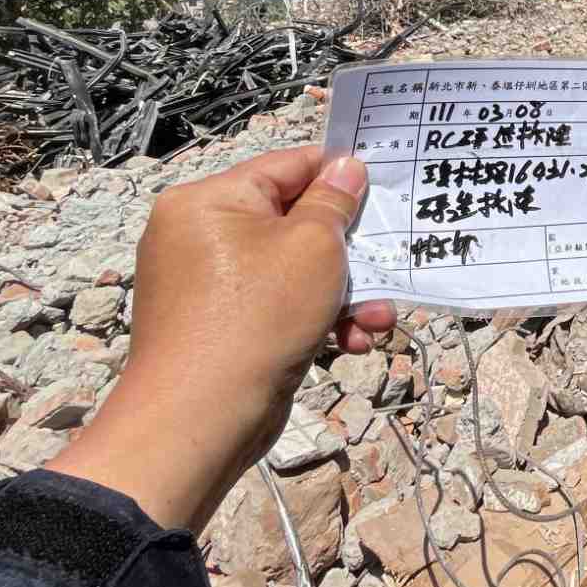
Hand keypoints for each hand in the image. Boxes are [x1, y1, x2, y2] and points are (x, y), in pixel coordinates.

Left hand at [48, 146, 396, 531]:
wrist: (199, 419)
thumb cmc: (255, 318)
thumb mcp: (313, 248)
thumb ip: (334, 202)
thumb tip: (346, 167)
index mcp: (209, 200)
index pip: (287, 166)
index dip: (339, 174)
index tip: (384, 187)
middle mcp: (199, 235)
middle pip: (293, 223)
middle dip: (347, 251)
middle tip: (386, 265)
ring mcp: (206, 284)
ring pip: (290, 270)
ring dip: (341, 292)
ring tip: (376, 321)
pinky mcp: (218, 326)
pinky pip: (275, 305)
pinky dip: (313, 318)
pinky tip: (350, 342)